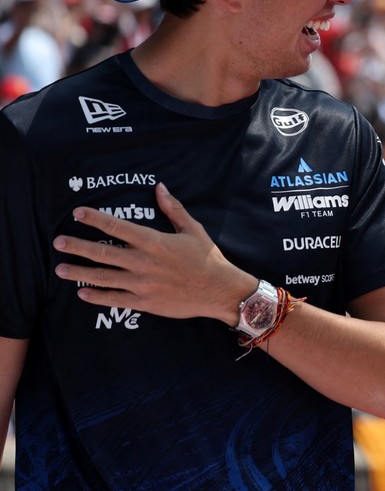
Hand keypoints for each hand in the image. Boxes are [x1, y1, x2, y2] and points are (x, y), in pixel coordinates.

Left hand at [52, 182, 254, 324]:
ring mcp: (142, 284)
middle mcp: (143, 262)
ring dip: (79, 273)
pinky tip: (82, 294)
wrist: (219, 290)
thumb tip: (159, 187)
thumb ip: (173, 209)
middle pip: (102, 252)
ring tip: (60, 269)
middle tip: (58, 242)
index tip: (77, 214)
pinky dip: (96, 297)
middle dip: (77, 247)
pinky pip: (114, 300)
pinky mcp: (145, 302)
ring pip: (102, 278)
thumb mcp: (193, 230)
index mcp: (154, 242)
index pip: (117, 226)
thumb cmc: (208, 258)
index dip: (94, 219)